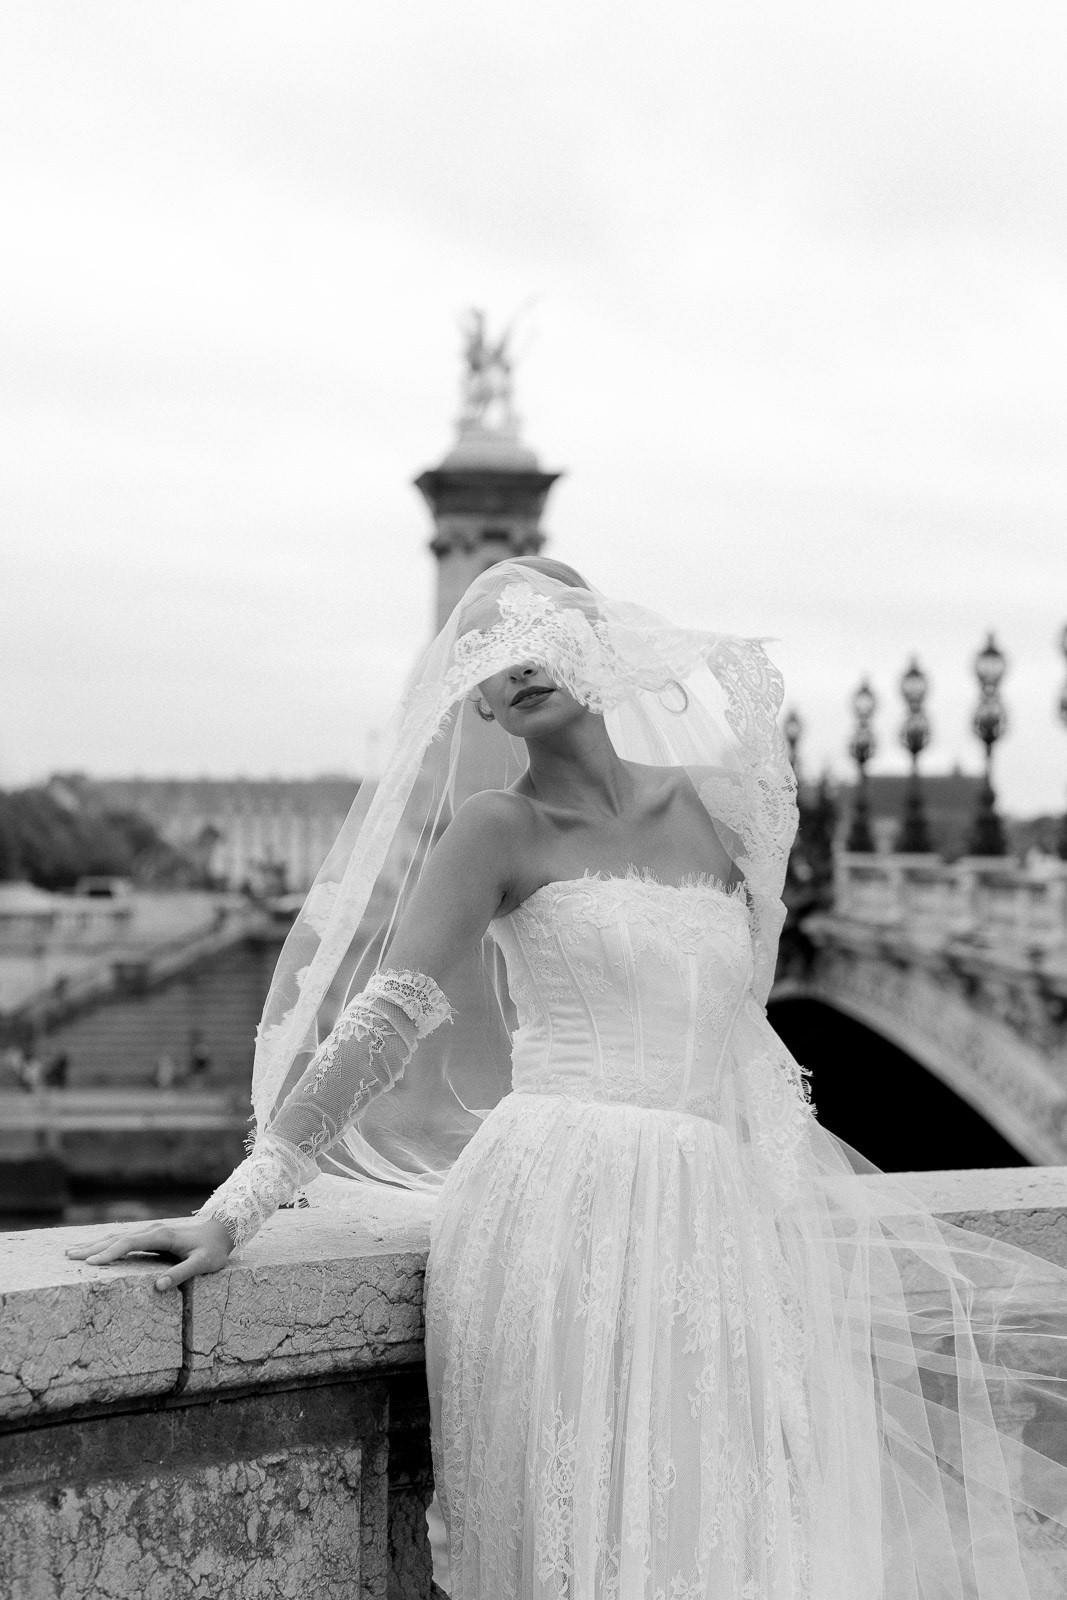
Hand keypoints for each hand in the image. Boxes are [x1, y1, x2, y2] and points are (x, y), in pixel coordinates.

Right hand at [65, 1216, 234, 1291]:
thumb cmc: (212, 1250)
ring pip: (117, 1237)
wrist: (221, 1231)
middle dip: (92, 1246)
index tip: (91, 1262)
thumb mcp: (203, 1264)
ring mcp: (150, 1233)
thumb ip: (181, 1274)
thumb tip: (158, 1287)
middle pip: (117, 1238)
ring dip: (95, 1244)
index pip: (129, 1243)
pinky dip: (106, 1244)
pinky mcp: (151, 1237)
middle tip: (68, 1256)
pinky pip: (123, 1240)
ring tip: (72, 1251)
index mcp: (162, 1236)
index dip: (110, 1252)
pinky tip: (95, 1249)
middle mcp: (152, 1231)